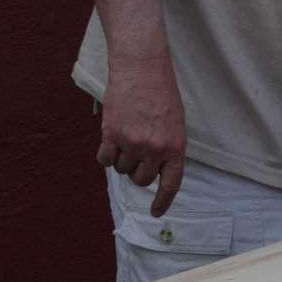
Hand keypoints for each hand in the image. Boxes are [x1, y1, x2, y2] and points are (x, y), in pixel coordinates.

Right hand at [96, 54, 186, 217]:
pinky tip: (112, 136)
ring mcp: (133, 143)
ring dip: (122, 158)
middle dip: (138, 170)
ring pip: (121, 170)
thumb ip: (166, 148)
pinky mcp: (112, 135)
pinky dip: (106, 153)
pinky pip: (104, 160)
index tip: (156, 213)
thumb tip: (154, 170)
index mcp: (176, 146)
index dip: (163, 201)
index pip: (171, 183)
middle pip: (141, 179)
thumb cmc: (161, 94)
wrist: (142, 68)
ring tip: (128, 133)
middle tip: (138, 150)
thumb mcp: (175, 123)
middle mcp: (156, 148)